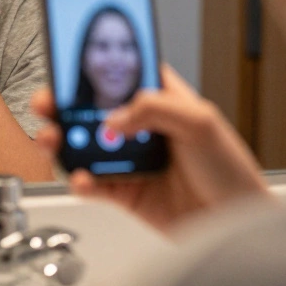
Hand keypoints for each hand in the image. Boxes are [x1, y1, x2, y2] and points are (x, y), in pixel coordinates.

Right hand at [31, 65, 269, 233]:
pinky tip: (81, 178)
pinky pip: (89, 184)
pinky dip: (78, 180)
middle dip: (62, 104)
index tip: (68, 60)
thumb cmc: (231, 171)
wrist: (237, 225)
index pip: (120, 74)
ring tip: (52, 140)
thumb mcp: (201, 121)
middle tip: (48, 104)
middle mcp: (140, 128)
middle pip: (90, 109)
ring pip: (82, 145)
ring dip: (60, 141)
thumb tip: (114, 117)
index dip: (96, 66)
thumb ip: (154, 107)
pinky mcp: (122, 192)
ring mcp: (128, 160)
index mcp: (160, 101)